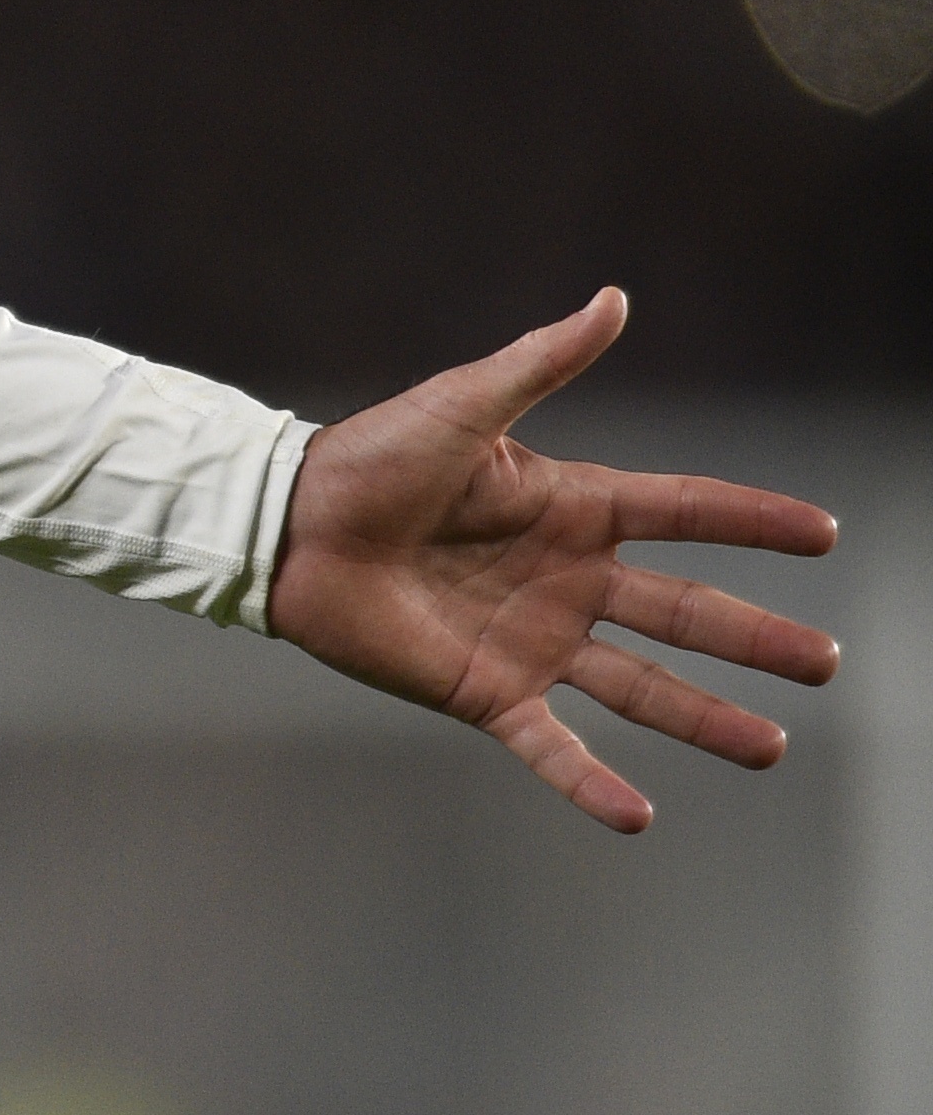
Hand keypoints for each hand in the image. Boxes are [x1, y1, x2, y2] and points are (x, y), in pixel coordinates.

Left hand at [267, 288, 838, 830]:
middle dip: (755, 638)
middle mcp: (567, 580)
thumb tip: (614, 298)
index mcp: (572, 508)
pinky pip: (548, 743)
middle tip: (826, 663)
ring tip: (770, 746)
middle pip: (684, 611)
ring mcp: (531, 640)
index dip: (752, 519)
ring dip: (704, 718)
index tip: (823, 532)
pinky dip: (588, 781)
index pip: (685, 513)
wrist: (289, 526)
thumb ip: (544, 362)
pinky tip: (637, 816)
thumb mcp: (466, 404)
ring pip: (639, 687)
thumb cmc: (370, 458)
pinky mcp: (483, 689)